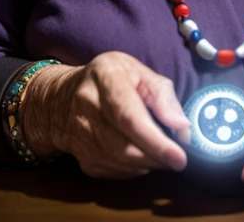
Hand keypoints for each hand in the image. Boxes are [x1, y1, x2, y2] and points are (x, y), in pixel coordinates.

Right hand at [19, 51, 189, 178]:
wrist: (62, 98)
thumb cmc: (109, 79)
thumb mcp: (138, 71)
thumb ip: (162, 94)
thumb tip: (181, 126)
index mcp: (105, 77)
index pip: (128, 115)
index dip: (154, 139)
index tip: (179, 155)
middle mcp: (86, 106)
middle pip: (124, 145)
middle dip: (156, 156)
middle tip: (178, 159)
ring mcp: (80, 136)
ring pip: (120, 162)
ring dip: (148, 164)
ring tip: (164, 156)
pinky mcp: (82, 158)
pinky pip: (115, 172)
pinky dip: (135, 169)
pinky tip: (143, 156)